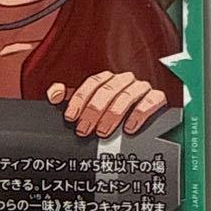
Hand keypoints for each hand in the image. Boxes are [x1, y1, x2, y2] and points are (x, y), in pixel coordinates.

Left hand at [47, 72, 166, 137]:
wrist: (142, 114)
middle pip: (107, 91)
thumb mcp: (87, 101)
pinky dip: (138, 114)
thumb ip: (69, 96)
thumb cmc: (111, 107)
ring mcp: (141, 87)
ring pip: (126, 96)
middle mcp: (123, 80)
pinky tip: (129, 127)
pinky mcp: (157, 97)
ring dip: (112, 115)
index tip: (72, 116)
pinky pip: (150, 102)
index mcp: (106, 79)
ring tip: (103, 131)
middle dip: (93, 111)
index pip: (91, 83)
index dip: (79, 99)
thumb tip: (54, 94)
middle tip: (85, 129)